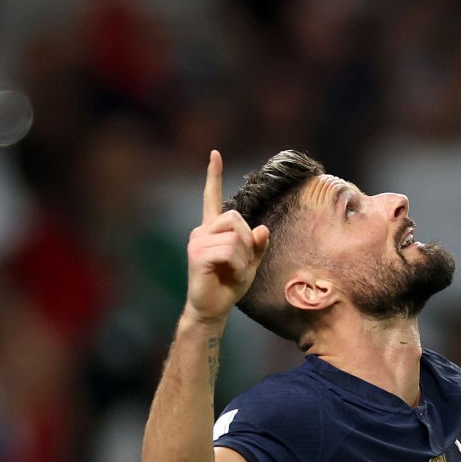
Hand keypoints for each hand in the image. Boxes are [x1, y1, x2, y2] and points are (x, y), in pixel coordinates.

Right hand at [184, 150, 268, 324]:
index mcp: (212, 229)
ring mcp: (197, 241)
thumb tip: (263, 229)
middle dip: (248, 241)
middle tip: (243, 262)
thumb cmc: (229, 285)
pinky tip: (232, 275)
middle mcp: (202, 231)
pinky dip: (239, 265)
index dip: (214, 175)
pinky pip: (230, 250)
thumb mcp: (251, 263)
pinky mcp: (197, 255)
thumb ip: (257, 245)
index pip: (212, 197)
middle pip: (236, 218)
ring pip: (236, 236)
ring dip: (244, 258)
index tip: (215, 154)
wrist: (213, 308)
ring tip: (236, 272)